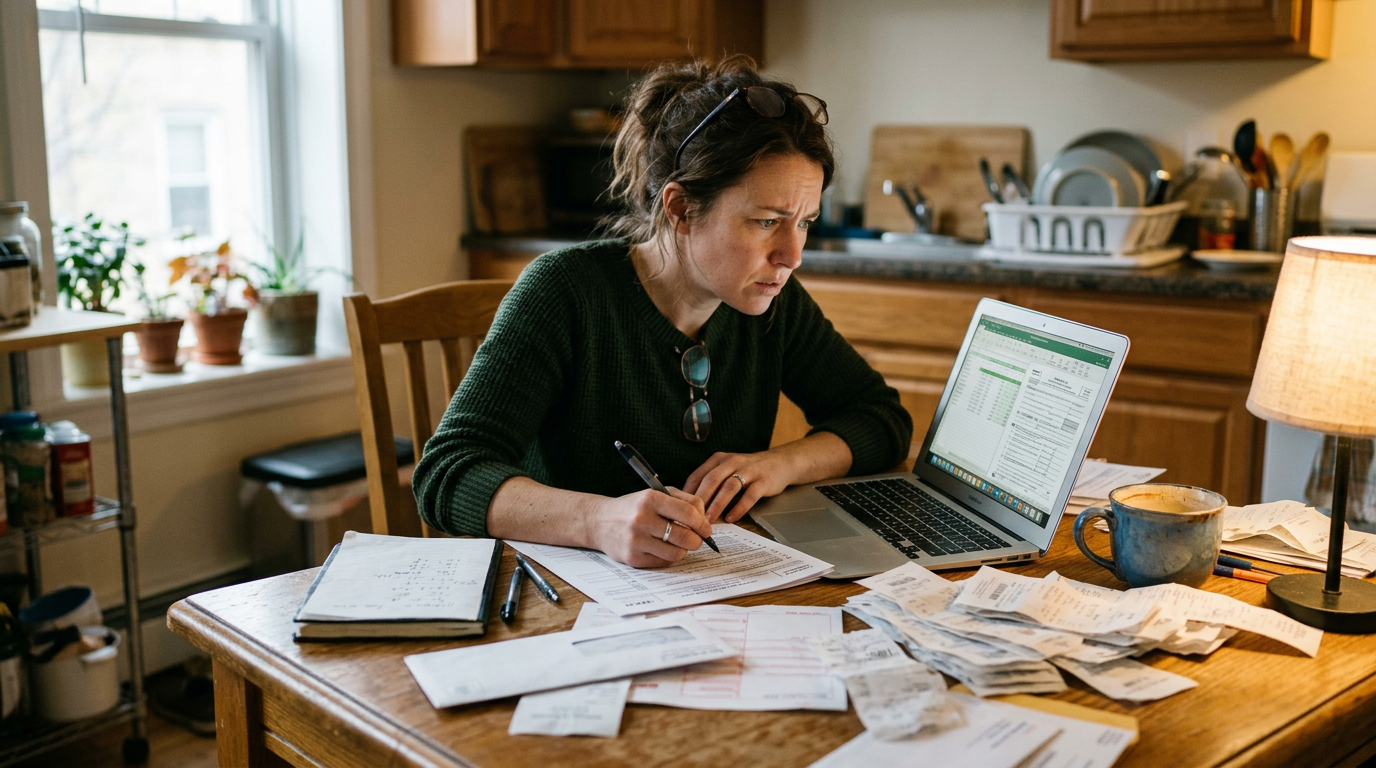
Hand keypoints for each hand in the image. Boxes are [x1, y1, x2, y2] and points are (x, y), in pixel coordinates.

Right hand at [589, 487, 712, 567]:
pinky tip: (662, 549)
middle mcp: (642, 519)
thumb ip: (684, 501)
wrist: (600, 522)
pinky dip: (668, 557)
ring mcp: (636, 540)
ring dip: (683, 550)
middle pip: (685, 536)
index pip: (688, 513)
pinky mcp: (633, 558)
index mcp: (650, 499)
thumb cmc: (634, 507)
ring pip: (676, 553)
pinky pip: (663, 563)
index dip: (702, 524)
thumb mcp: (656, 494)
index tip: (706, 529)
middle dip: (697, 540)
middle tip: (696, 539)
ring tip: (678, 544)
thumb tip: (705, 520)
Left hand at [684, 451, 793, 523]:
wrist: (780, 463)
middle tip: (692, 519)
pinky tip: (732, 518)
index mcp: (718, 460)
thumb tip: (690, 506)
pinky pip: (749, 495)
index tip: (680, 511)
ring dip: (717, 504)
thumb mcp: (727, 470)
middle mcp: (732, 462)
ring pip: (729, 487)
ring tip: (709, 521)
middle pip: (711, 480)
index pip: (697, 476)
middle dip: (700, 500)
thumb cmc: (748, 471)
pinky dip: (740, 507)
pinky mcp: (763, 480)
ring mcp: (749, 470)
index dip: (687, 494)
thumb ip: (711, 483)